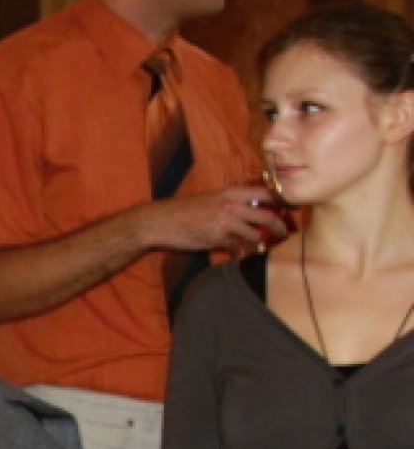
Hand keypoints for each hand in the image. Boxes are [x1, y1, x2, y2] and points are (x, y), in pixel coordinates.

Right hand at [143, 184, 288, 256]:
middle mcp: (232, 205)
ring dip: (262, 244)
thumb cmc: (182, 211)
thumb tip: (248, 215)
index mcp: (231, 192)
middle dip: (280, 227)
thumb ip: (230, 205)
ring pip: (255, 234)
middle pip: (268, 215)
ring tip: (265, 248)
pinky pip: (237, 248)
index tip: (288, 210)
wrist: (159, 221)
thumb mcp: (210, 200)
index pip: (267, 193)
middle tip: (285, 234)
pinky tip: (240, 256)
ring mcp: (225, 222)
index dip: (281, 201)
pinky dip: (240, 254)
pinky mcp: (217, 238)